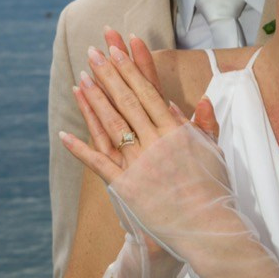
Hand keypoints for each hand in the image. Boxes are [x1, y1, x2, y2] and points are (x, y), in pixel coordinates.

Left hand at [57, 28, 232, 254]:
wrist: (208, 228)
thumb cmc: (214, 191)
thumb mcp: (214, 153)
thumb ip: (205, 126)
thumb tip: (200, 100)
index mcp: (176, 132)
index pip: (149, 92)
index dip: (132, 69)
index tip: (119, 49)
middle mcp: (156, 142)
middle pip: (127, 101)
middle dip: (109, 74)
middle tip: (93, 52)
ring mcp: (139, 163)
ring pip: (112, 124)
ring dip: (94, 100)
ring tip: (79, 78)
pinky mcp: (126, 186)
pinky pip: (98, 164)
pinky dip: (80, 149)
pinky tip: (64, 134)